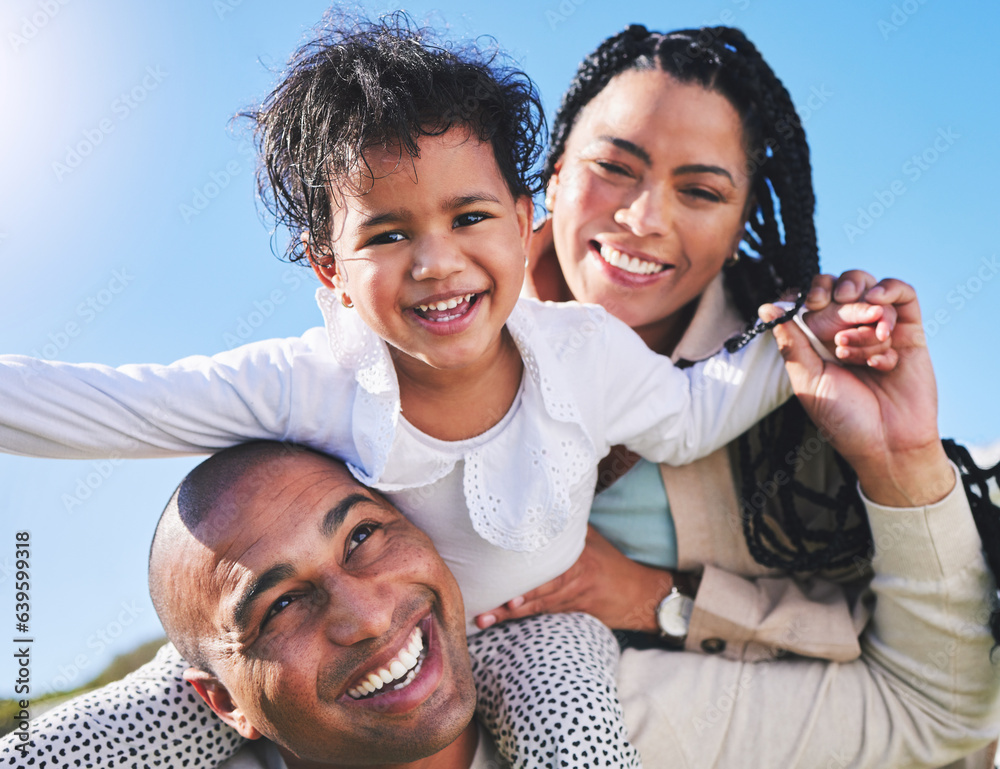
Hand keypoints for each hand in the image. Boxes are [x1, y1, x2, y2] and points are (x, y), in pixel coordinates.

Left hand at [475, 525, 684, 631]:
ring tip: (484, 620)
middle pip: (539, 592)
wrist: (640, 595)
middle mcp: (576, 579)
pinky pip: (545, 613)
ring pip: (537, 606)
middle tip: (484, 612)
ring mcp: (574, 597)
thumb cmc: (611, 563)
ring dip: (510, 615)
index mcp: (580, 558)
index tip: (507, 590)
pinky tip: (503, 620)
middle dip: (510, 604)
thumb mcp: (592, 539)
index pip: (551, 568)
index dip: (529, 581)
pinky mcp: (573, 611)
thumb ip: (566, 527)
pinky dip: (524, 616)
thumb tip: (536, 503)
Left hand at [764, 277, 953, 506]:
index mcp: (820, 339)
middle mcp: (850, 329)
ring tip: (854, 345)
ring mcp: (881, 329)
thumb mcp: (807, 380)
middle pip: (843, 285)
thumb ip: (791, 342)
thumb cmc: (842, 418)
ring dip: (862, 312)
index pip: (815, 295)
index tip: (811, 303)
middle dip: (838, 293)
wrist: (886, 443)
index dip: (813, 290)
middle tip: (837, 306)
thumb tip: (767, 307)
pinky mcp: (909, 333)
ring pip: (870, 290)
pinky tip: (882, 320)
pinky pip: (904, 296)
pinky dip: (891, 297)